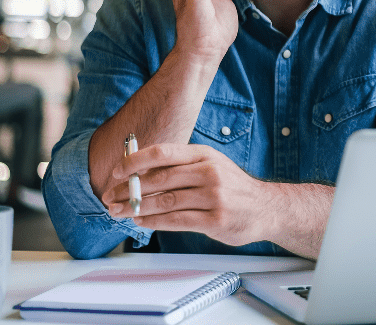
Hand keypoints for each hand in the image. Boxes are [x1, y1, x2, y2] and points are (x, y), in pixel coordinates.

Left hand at [104, 143, 271, 246]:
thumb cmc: (232, 187)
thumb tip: (140, 171)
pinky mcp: (215, 220)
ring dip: (136, 208)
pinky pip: (176, 221)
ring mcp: (213, 196)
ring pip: (164, 201)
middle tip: (110, 197)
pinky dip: (154, 222)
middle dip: (129, 189)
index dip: (134, 161)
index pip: (163, 152)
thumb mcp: (210, 166)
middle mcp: (209, 172)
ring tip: (119, 212)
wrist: (266, 208)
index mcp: (204, 155)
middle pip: (159, 179)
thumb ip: (180, 167)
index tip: (116, 172)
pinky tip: (141, 222)